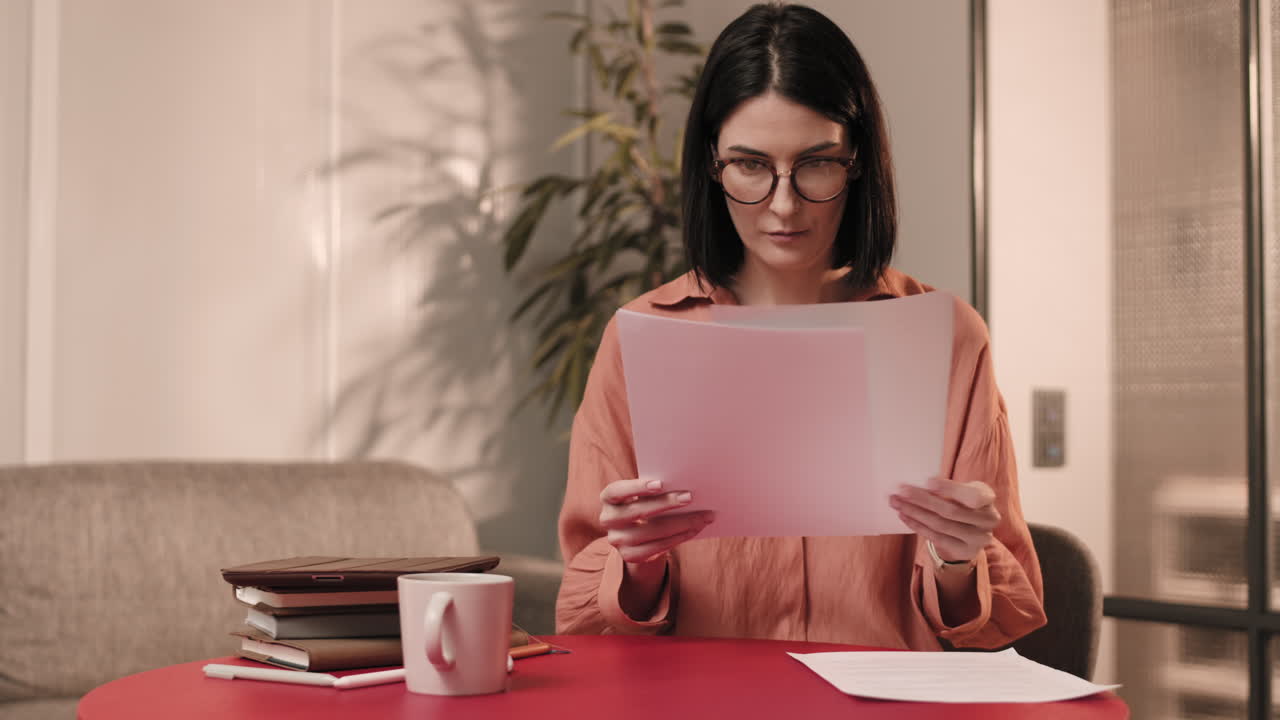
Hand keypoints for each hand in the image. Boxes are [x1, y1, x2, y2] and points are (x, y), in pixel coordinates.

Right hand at [599, 477, 714, 562]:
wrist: (637, 534)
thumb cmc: (645, 504)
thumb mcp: (644, 494)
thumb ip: (655, 489)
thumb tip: (684, 485)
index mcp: (609, 498)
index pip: (617, 491)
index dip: (637, 487)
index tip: (660, 483)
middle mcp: (608, 519)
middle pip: (637, 511)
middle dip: (666, 503)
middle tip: (690, 497)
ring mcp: (617, 540)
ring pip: (651, 532)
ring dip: (681, 523)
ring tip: (703, 516)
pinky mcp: (629, 556)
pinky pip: (657, 547)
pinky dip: (678, 537)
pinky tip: (693, 529)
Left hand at [889, 477, 999, 562]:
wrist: (975, 529)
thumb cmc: (965, 501)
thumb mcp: (964, 490)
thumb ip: (948, 488)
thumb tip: (916, 486)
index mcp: (988, 498)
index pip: (972, 495)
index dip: (950, 489)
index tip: (928, 482)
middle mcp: (988, 520)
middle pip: (950, 510)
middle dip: (922, 500)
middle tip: (901, 491)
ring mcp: (978, 538)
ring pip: (940, 525)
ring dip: (914, 512)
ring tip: (896, 502)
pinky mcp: (964, 550)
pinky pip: (936, 537)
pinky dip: (917, 525)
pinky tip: (904, 516)